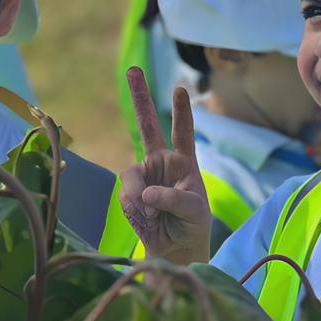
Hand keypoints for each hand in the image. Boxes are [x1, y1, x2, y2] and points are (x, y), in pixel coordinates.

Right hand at [118, 68, 210, 263]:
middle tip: (133, 70)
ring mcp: (143, 176)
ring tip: (156, 216)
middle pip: (147, 125)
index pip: (183, 132)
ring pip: (131, 175)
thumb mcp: (194, 211)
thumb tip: (146, 193)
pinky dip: (136, 209)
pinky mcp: (130, 193)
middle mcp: (161, 163)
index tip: (180, 88)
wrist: (174, 250)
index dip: (181, 111)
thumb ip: (173, 197)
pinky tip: (148, 219)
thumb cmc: (192, 226)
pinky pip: (126, 194)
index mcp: (184, 162)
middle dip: (140, 97)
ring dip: (141, 198)